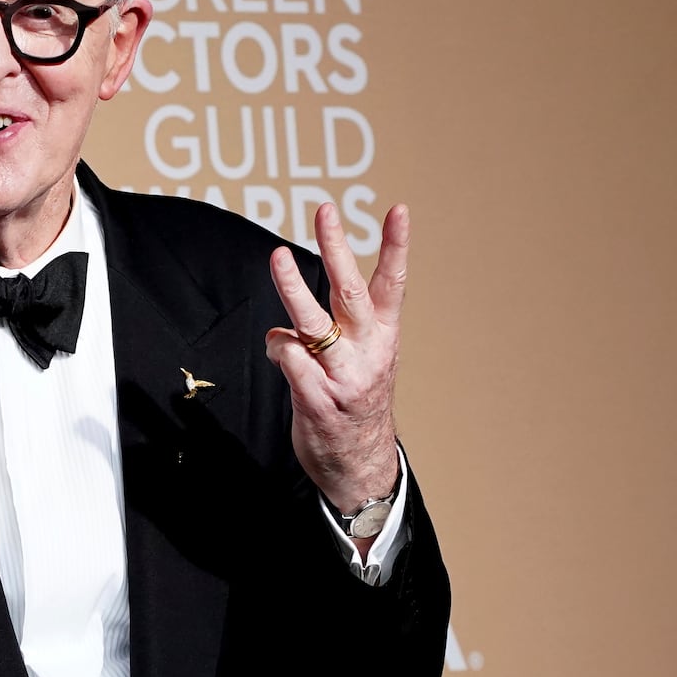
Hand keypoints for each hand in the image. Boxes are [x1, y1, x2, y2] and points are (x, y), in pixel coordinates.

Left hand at [265, 202, 406, 515]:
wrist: (361, 466)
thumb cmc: (355, 404)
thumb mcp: (362, 361)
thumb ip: (335, 332)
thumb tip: (289, 321)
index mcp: (384, 337)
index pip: (393, 283)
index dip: (396, 246)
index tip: (399, 210)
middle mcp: (367, 352)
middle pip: (349, 291)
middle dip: (336, 246)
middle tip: (325, 211)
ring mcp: (343, 377)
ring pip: (313, 322)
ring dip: (292, 287)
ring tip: (277, 257)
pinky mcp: (317, 400)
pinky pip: (290, 359)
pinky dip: (278, 348)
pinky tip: (279, 352)